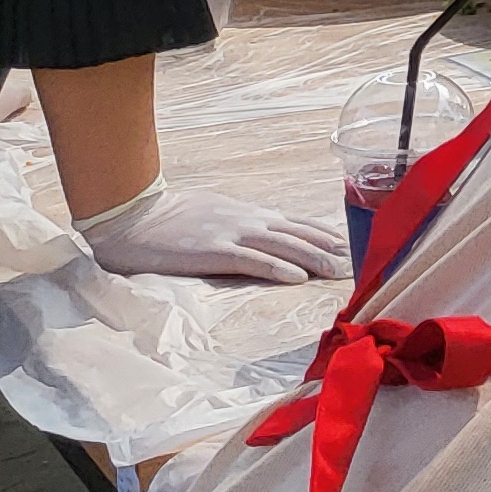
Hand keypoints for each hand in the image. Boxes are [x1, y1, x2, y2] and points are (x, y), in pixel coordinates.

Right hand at [77, 181, 345, 284]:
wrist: (131, 215)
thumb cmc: (168, 216)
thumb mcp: (212, 213)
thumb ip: (238, 223)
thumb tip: (260, 233)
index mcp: (248, 213)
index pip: (296, 224)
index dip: (324, 235)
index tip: (349, 245)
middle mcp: (248, 220)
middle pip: (298, 235)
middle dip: (330, 249)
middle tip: (358, 263)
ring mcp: (232, 234)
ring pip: (284, 247)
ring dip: (315, 259)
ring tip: (339, 272)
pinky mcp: (213, 250)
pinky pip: (252, 260)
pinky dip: (278, 268)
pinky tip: (298, 278)